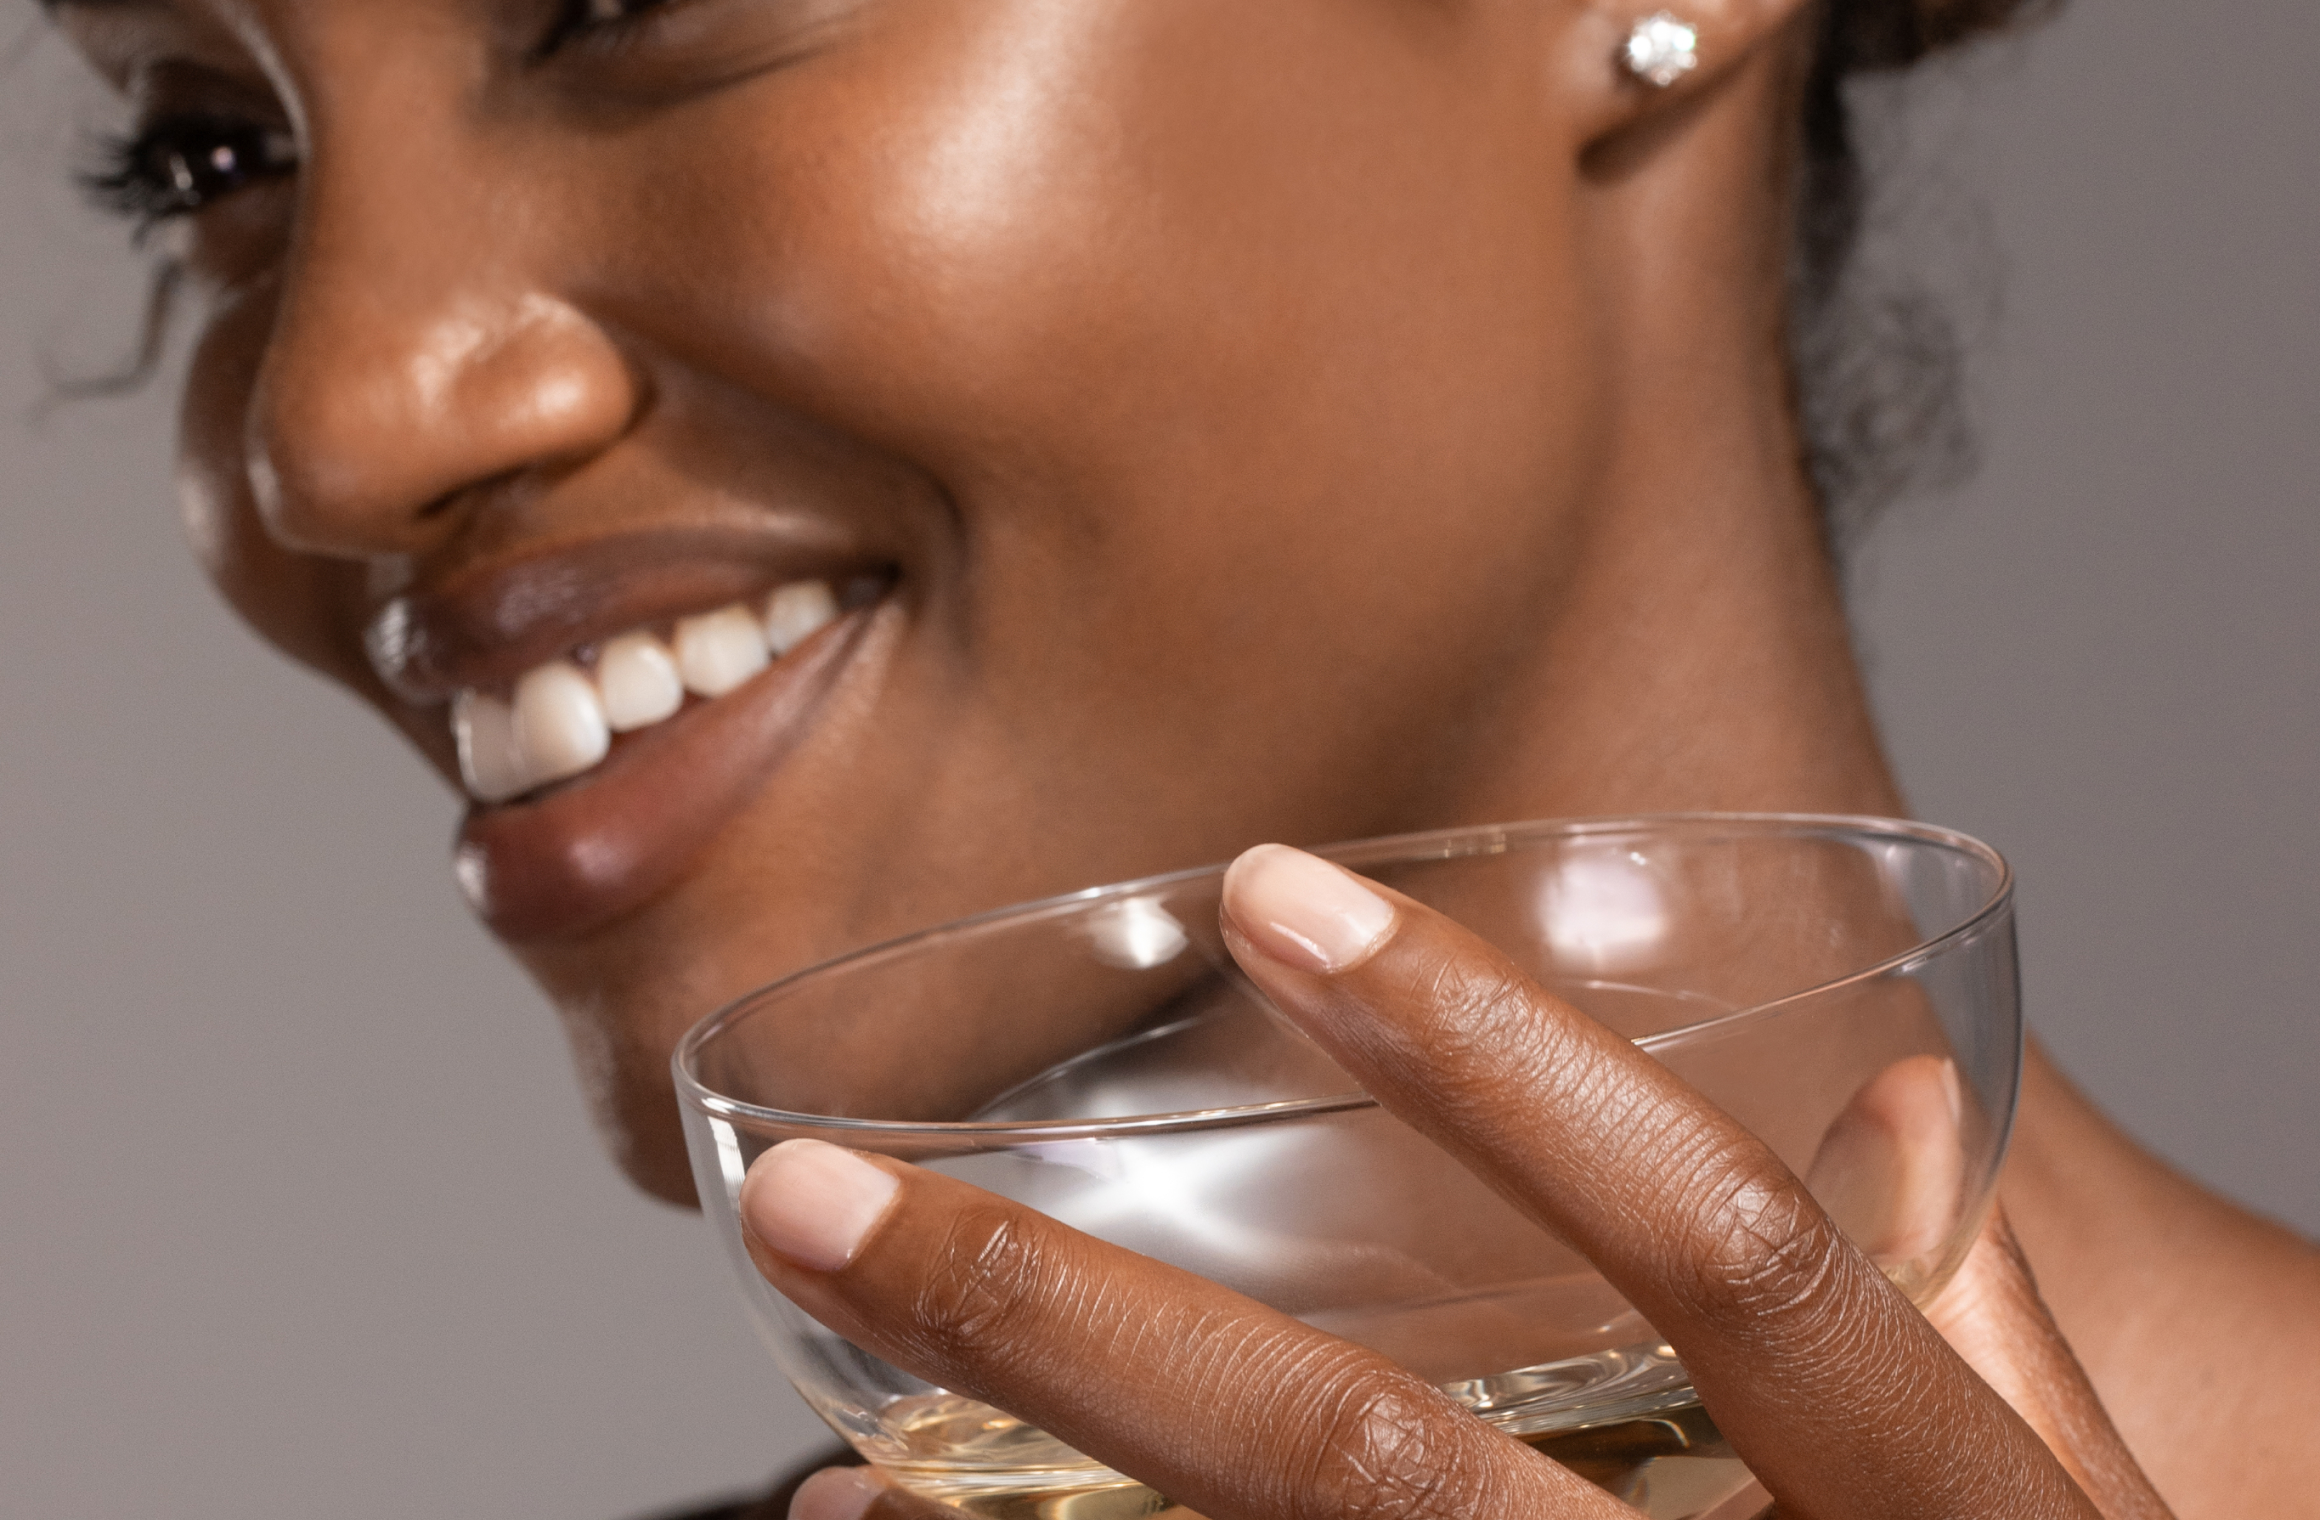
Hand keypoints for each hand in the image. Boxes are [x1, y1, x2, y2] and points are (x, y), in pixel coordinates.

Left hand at [739, 845, 2172, 1519]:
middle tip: (813, 1203)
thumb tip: (1912, 1095)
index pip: (1724, 1256)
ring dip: (1003, 1519)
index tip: (1271, 892)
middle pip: (1362, 1471)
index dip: (1502, 1067)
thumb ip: (1991, 1328)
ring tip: (819, 1422)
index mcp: (1939, 1519)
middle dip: (1062, 1330)